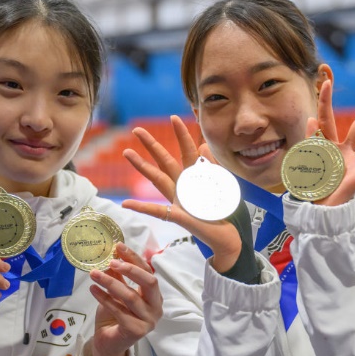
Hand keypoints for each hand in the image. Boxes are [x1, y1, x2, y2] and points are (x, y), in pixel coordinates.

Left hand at [89, 242, 161, 355]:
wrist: (109, 344)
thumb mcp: (116, 292)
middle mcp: (156, 307)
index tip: (118, 246)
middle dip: (131, 269)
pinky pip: (119, 311)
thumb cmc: (115, 316)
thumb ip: (118, 276)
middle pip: (149, 282)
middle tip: (111, 262)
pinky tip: (93, 290)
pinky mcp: (136, 331)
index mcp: (154, 295)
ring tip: (94, 274)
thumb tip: (111, 254)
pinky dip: (105, 298)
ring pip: (131, 296)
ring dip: (111, 283)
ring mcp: (148, 320)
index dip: (134, 258)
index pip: (148, 271)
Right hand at [122, 115, 242, 272]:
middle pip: (165, 161)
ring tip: (127, 152)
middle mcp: (183, 187)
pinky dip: (140, 207)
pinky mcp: (178, 216)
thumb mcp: (222, 186)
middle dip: (151, 145)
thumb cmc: (224, 213)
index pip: (187, 152)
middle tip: (137, 130)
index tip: (173, 118)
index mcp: (195, 179)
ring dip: (141, 166)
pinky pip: (157, 211)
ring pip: (157, 179)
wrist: (229, 238)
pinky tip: (126, 203)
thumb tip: (203, 145)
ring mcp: (178, 200)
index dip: (181, 135)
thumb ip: (213, 166)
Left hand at [311, 81, 354, 205]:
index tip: (326, 82)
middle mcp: (344, 150)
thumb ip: (311, 140)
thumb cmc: (314, 188)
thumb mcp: (307, 161)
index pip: (327, 119)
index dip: (325, 101)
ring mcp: (354, 162)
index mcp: (329, 146)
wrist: (318, 212)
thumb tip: (312, 118)